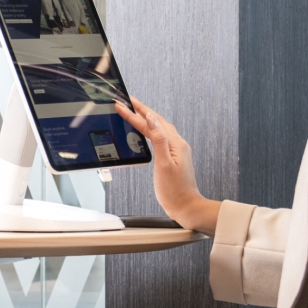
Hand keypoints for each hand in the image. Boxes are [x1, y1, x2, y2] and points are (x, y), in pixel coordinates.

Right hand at [113, 96, 219, 232]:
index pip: (150, 124)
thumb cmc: (175, 191)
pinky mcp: (173, 156)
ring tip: (134, 110)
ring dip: (146, 117)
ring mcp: (176, 149)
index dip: (134, 114)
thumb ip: (159, 140)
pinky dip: (150, 129)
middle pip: (156, 121)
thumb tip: (152, 120)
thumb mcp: (164, 164)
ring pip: (159, 127)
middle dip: (141, 109)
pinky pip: (160, 136)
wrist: (186, 206)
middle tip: (127, 100)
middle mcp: (177, 143)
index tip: (122, 105)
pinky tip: (146, 130)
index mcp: (175, 143)